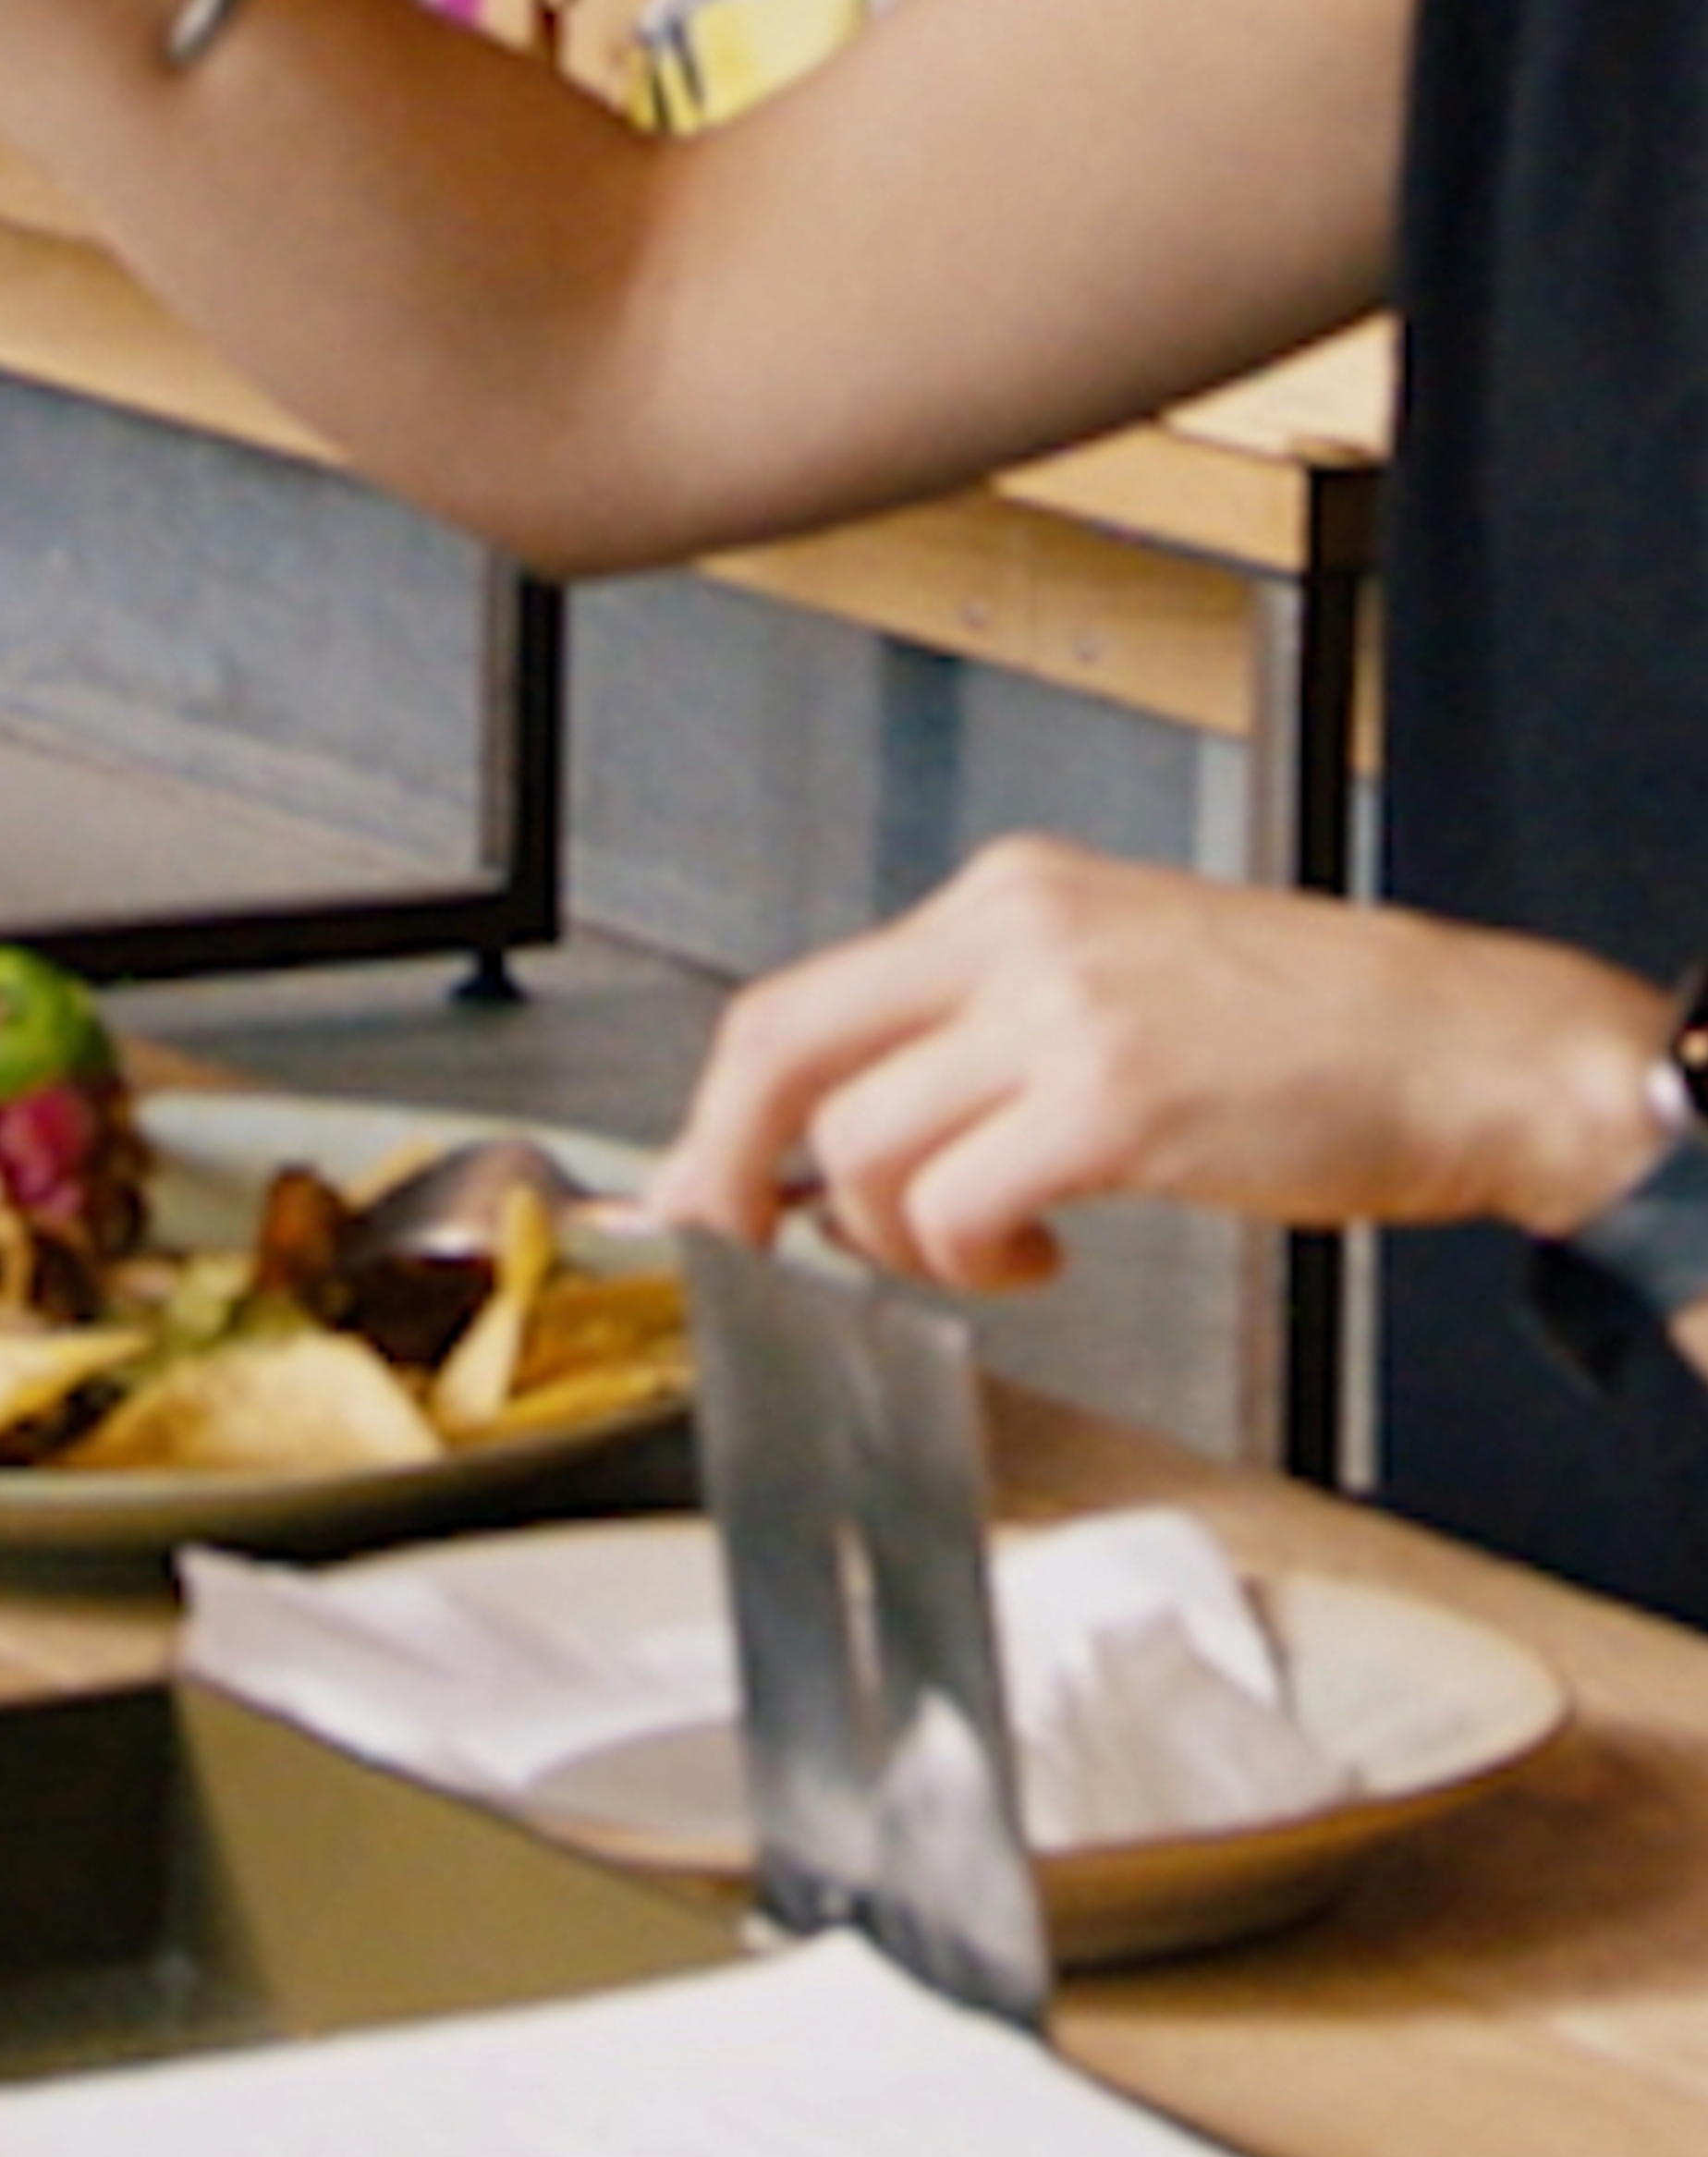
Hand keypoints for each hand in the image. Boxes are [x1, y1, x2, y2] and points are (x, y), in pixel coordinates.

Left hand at [647, 831, 1669, 1285]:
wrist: (1462, 1045)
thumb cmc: (1306, 1032)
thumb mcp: (1109, 982)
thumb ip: (977, 1038)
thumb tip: (847, 1138)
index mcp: (1002, 897)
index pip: (795, 997)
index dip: (719, 1112)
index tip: (694, 1194)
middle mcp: (1010, 929)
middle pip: (777, 1047)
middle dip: (728, 1171)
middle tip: (736, 1254)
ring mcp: (1060, 1007)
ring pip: (861, 1143)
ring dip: (899, 1238)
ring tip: (983, 1252)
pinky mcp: (1114, 1096)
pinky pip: (962, 1201)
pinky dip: (973, 1260)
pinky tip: (1039, 1259)